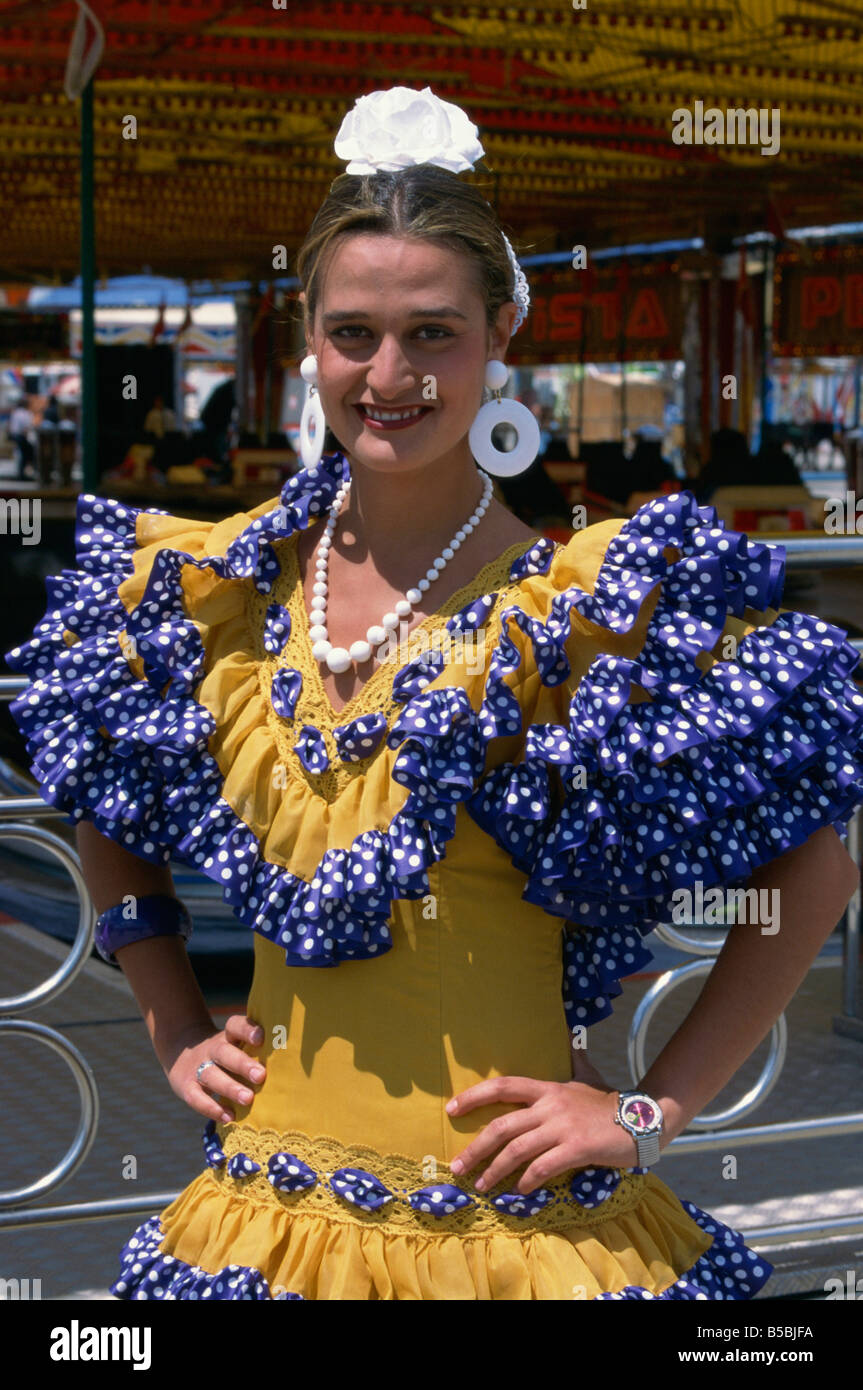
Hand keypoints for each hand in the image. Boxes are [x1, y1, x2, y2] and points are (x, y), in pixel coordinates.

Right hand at [162, 1015, 266, 1122]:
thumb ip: (258, 1050)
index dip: (246, 1030)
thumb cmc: (227, 1053)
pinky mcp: (187, 1086)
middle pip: (225, 1052)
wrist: (183, 1054)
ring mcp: (198, 1067)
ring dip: (230, 1088)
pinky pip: (197, 1098)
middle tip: (261, 1076)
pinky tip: (229, 1116)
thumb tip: (295, 1060)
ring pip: (211, 1075)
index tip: (262, 1038)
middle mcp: (213, 1049)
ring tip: (248, 1099)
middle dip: (242, 1064)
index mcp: (228, 1036)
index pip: (235, 1025)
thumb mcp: (237, 1044)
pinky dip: (212, 1108)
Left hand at [446, 1069, 640, 1195]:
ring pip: (518, 1150)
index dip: (474, 1096)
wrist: (642, 1118)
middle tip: (457, 1166)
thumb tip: (571, 1034)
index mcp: (548, 1088)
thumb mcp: (586, 1075)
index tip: (451, 1109)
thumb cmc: (608, 1102)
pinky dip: (526, 1182)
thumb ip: (574, 1058)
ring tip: (481, 1185)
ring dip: (494, 1170)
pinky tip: (518, 1191)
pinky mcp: (577, 1148)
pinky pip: (543, 1167)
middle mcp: (550, 1105)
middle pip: (503, 1125)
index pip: (503, 1086)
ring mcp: (563, 1127)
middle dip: (476, 1147)